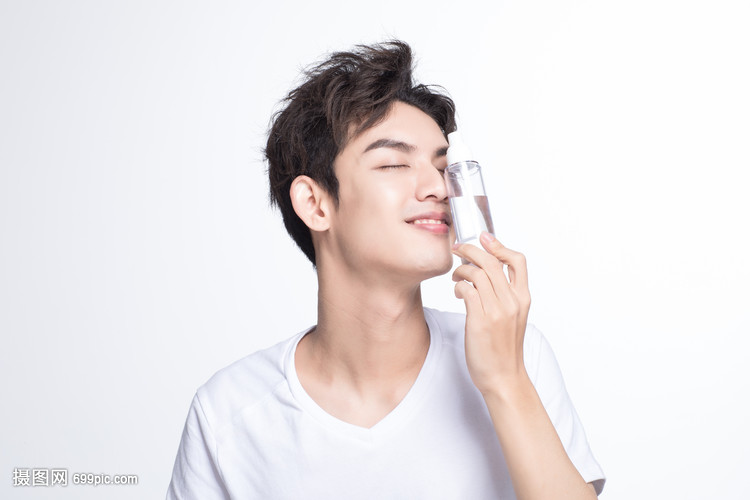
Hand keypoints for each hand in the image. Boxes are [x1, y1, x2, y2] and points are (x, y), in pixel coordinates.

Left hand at [451, 232, 531, 395]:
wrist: (503, 378)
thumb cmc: (503, 348)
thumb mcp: (512, 318)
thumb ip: (505, 295)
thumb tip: (487, 273)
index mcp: (523, 298)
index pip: (517, 260)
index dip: (499, 245)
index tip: (484, 238)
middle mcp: (512, 301)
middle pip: (492, 261)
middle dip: (471, 250)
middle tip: (458, 250)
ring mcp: (497, 311)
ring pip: (477, 273)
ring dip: (461, 270)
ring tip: (456, 277)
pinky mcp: (480, 320)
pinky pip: (466, 290)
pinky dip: (458, 286)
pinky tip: (456, 293)